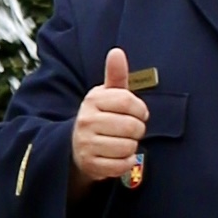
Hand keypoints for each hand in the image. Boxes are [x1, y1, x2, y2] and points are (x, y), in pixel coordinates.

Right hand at [67, 47, 149, 188]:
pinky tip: (118, 156)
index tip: (139, 113)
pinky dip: (125, 162)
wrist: (77, 145)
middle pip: (131, 126)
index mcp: (93, 100)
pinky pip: (122, 165)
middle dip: (137, 130)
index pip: (128, 101)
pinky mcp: (91, 164)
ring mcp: (86, 144)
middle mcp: (86, 121)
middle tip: (130, 130)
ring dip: (131, 146)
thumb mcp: (107, 95)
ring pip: (128, 147)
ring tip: (122, 142)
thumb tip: (117, 51)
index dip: (140, 109)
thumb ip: (116, 75)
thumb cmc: (101, 116)